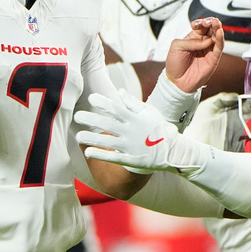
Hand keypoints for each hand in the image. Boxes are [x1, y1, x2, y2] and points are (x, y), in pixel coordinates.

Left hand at [75, 91, 201, 173]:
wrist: (173, 151)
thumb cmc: (160, 129)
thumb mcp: (150, 113)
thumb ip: (133, 103)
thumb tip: (119, 92)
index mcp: (135, 119)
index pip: (117, 108)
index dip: (103, 103)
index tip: (90, 98)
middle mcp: (131, 131)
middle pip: (108, 124)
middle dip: (92, 120)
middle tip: (77, 116)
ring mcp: (130, 146)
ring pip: (108, 141)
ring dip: (92, 138)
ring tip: (78, 136)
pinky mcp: (131, 159)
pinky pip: (113, 157)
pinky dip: (101, 155)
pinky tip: (88, 153)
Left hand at [165, 17, 223, 92]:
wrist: (177, 81)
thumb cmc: (175, 64)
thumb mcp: (176, 47)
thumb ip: (190, 41)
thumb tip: (205, 41)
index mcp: (192, 38)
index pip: (200, 26)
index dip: (200, 22)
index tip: (197, 23)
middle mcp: (202, 43)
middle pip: (210, 29)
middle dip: (211, 23)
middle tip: (211, 21)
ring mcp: (208, 50)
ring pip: (216, 36)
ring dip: (217, 29)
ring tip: (216, 24)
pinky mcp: (213, 59)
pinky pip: (219, 47)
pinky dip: (220, 39)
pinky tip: (220, 33)